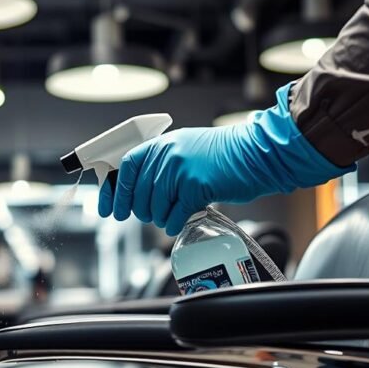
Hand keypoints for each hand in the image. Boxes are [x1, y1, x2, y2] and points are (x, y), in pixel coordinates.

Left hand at [98, 83, 354, 235]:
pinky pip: (173, 216)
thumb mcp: (187, 149)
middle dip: (143, 211)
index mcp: (163, 144)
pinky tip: (180, 220)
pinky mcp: (195, 186)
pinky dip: (174, 223)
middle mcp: (167, 154)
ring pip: (154, 208)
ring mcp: (180, 169)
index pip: (127, 168)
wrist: (258, 153)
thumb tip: (140, 191)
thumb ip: (163, 164)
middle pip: (139, 194)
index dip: (115, 192)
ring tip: (173, 214)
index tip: (110, 209)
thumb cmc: (227, 156)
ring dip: (162, 217)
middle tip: (154, 215)